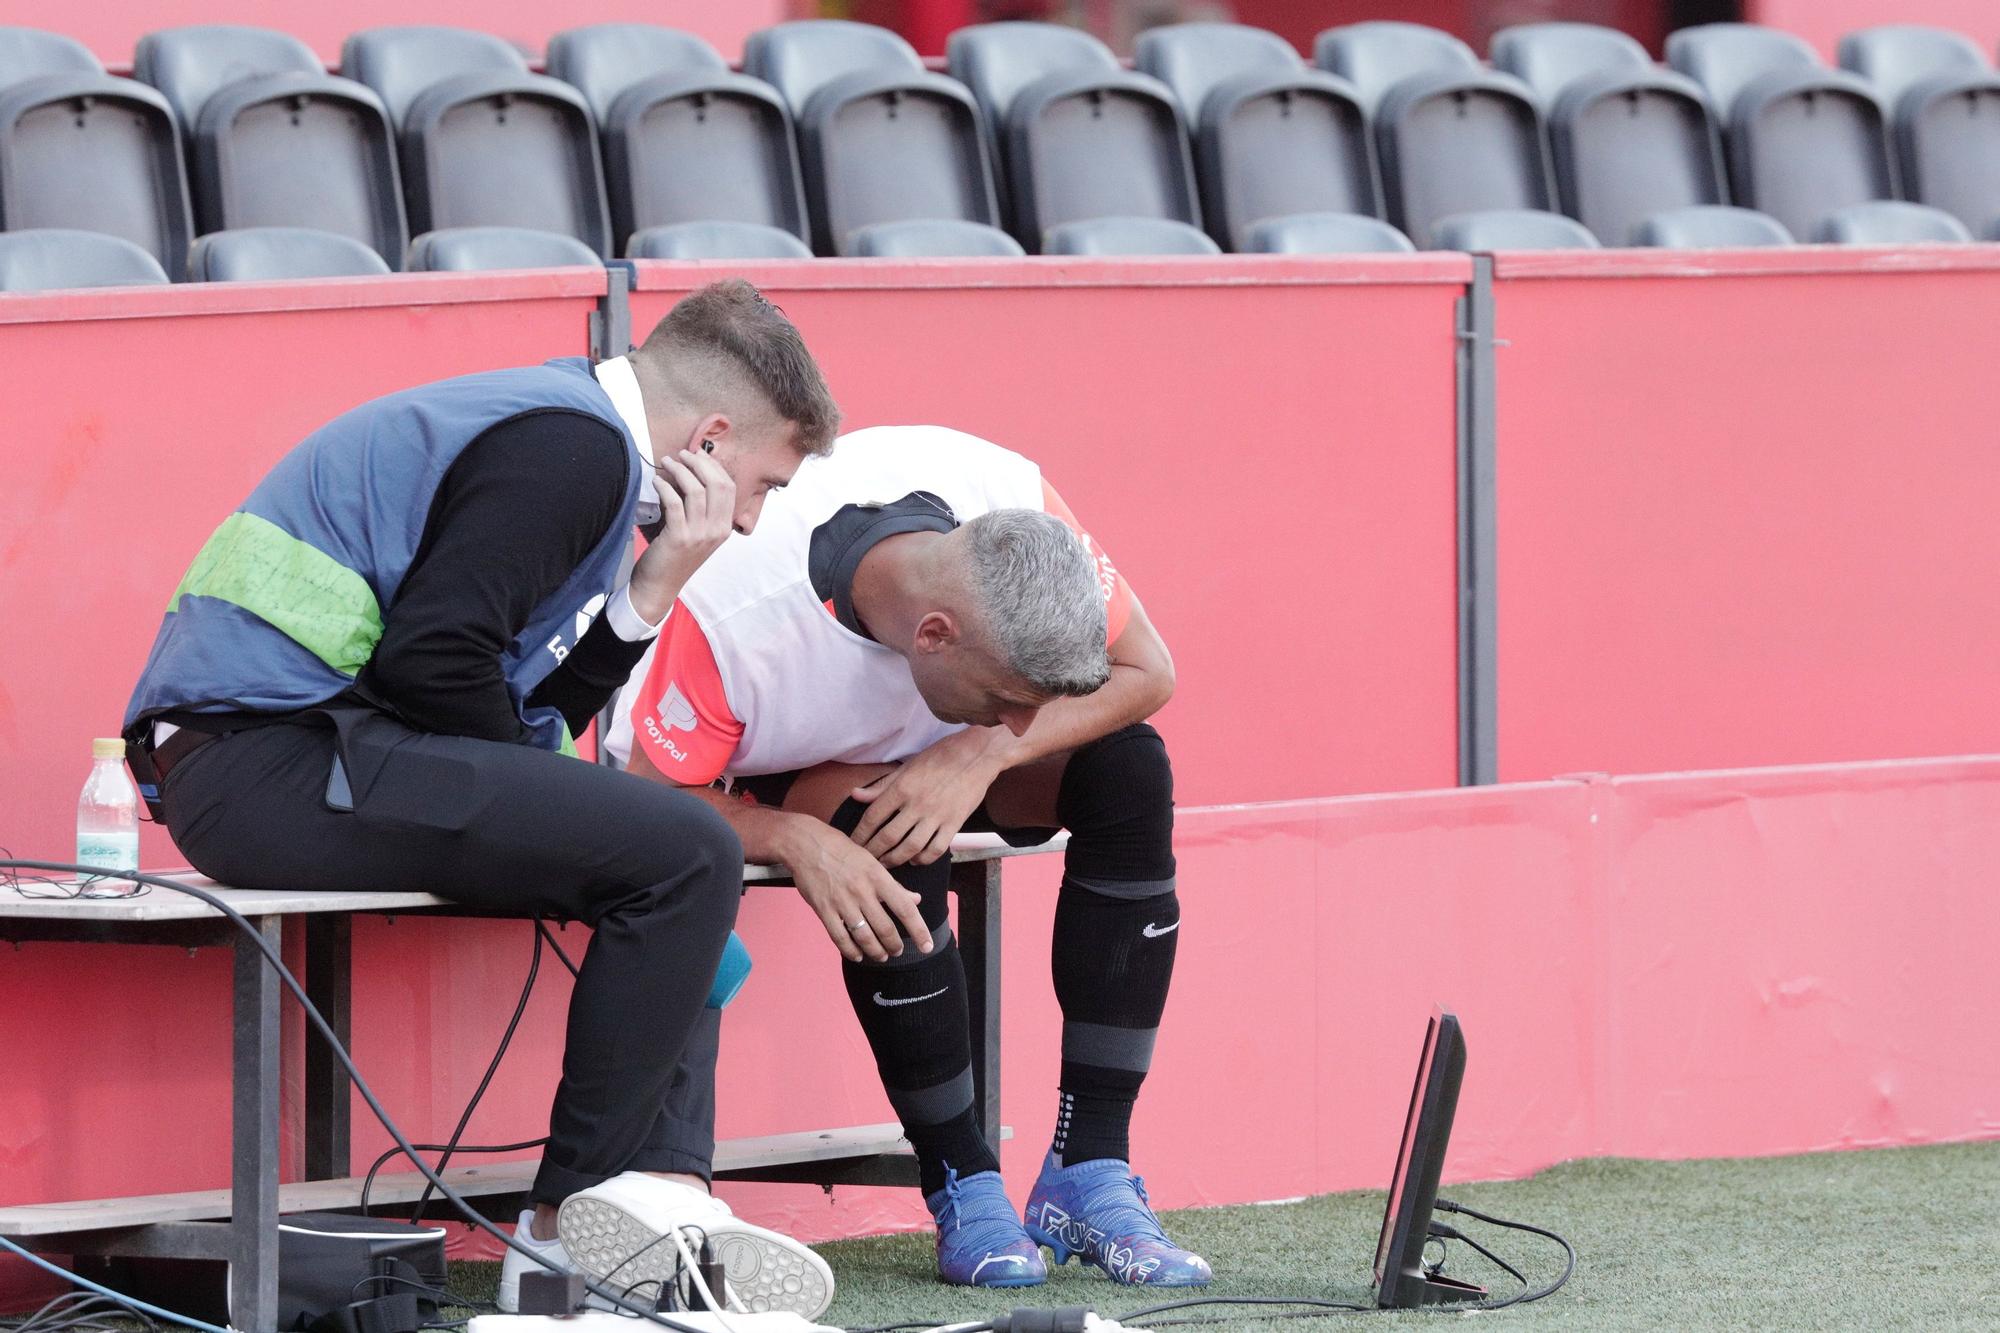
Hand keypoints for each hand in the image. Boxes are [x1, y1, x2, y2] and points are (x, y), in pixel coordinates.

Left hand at [629, 447, 735, 622]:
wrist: (659, 586)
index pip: (729, 487)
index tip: (697, 454)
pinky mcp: (679, 537)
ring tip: (667, 462)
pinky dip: (665, 486)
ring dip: (680, 470)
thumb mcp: (699, 533)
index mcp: (725, 527)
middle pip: (717, 484)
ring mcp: (699, 535)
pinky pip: (674, 502)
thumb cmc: (676, 556)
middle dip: (699, 462)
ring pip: (696, 490)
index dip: (714, 466)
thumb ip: (703, 510)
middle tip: (682, 454)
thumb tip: (695, 474)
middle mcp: (716, 530)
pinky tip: (657, 481)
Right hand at [786, 820, 934, 961]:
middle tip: (897, 951)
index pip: (905, 908)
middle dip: (894, 945)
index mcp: (878, 877)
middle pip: (885, 928)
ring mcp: (842, 902)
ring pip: (864, 936)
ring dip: (875, 951)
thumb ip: (893, 884)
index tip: (926, 946)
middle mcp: (862, 891)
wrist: (806, 844)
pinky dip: (850, 950)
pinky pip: (839, 937)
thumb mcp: (872, 862)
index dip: (918, 930)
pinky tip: (857, 955)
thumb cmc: (842, 851)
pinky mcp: (824, 910)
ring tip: (881, 956)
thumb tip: (915, 900)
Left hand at [849, 729, 1007, 867]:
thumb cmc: (941, 756)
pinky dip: (922, 859)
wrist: (977, 754)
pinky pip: (935, 849)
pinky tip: (915, 859)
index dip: (860, 834)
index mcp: (902, 788)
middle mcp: (917, 804)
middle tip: (866, 859)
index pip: (873, 817)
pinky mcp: (954, 823)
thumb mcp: (908, 766)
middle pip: (888, 837)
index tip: (854, 844)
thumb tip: (856, 795)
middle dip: (873, 852)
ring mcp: (937, 816)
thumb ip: (882, 785)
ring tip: (886, 863)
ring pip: (910, 848)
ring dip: (894, 859)